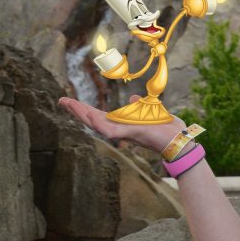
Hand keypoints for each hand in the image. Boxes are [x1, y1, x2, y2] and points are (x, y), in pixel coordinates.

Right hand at [58, 96, 182, 154]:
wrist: (178, 141)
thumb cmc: (165, 129)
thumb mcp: (150, 112)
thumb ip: (139, 106)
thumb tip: (133, 99)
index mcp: (123, 124)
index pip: (98, 115)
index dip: (84, 109)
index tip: (69, 100)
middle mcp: (119, 130)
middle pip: (92, 119)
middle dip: (77, 110)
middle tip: (62, 100)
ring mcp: (123, 133)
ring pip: (97, 125)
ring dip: (82, 114)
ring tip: (69, 104)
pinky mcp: (129, 135)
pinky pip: (110, 131)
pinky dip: (99, 124)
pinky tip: (88, 116)